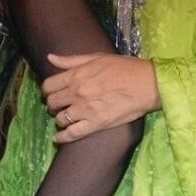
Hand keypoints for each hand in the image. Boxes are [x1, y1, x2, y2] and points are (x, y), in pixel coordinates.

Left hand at [42, 52, 159, 142]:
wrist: (147, 84)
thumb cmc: (125, 68)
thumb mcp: (97, 58)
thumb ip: (71, 60)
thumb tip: (50, 57)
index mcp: (76, 75)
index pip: (49, 86)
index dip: (47, 91)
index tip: (51, 93)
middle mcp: (77, 93)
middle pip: (52, 103)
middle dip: (53, 105)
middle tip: (59, 106)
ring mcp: (85, 110)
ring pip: (60, 119)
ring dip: (60, 119)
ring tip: (65, 118)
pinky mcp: (95, 124)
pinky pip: (71, 134)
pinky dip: (62, 137)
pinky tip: (58, 138)